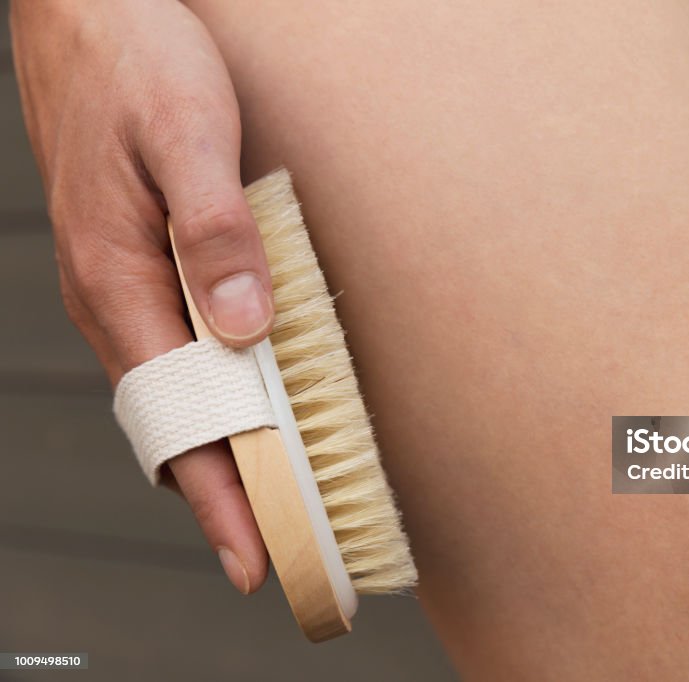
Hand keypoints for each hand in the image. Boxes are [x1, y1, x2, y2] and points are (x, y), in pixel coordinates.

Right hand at [10, 0, 270, 593]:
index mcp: (118, 281)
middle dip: (226, 490)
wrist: (87, 8)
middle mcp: (114, 296)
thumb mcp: (189, 138)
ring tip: (273, 492)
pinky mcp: (140, 260)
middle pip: (174, 422)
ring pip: (176, 389)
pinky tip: (249, 399)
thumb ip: (215, 235)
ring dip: (224, 443)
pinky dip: (218, 390)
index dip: (218, 496)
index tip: (257, 555)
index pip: (177, 420)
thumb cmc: (133, 62)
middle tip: (280, 543)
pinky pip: (179, 348)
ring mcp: (123, 281)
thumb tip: (245, 329)